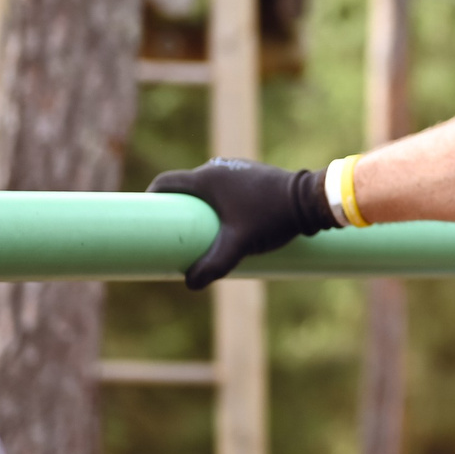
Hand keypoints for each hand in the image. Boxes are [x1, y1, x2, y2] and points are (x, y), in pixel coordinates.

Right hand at [148, 158, 339, 288]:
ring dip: (197, 209)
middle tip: (171, 237)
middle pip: (184, 189)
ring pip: (205, 190)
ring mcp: (234, 170)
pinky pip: (223, 191)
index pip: (165, 182)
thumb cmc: (273, 217)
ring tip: (197, 236)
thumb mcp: (240, 243)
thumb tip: (190, 284)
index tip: (145, 220)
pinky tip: (223, 225)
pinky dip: (216, 206)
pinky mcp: (250, 177)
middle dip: (175, 211)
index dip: (150, 199)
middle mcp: (217, 168)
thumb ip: (215, 263)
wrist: (309, 200)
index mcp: (206, 178)